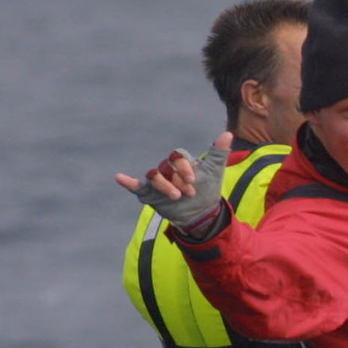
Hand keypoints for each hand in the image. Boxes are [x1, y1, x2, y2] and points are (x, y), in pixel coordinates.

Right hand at [116, 131, 230, 233]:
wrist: (202, 214)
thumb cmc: (207, 190)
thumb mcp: (215, 172)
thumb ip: (218, 153)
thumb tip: (227, 133)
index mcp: (181, 162)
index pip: (177, 156)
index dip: (184, 167)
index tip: (193, 181)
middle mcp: (167, 169)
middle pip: (165, 167)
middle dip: (177, 180)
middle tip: (189, 193)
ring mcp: (158, 181)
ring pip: (154, 176)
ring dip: (164, 186)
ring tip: (177, 197)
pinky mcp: (149, 193)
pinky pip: (135, 186)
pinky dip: (127, 182)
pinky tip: (120, 177)